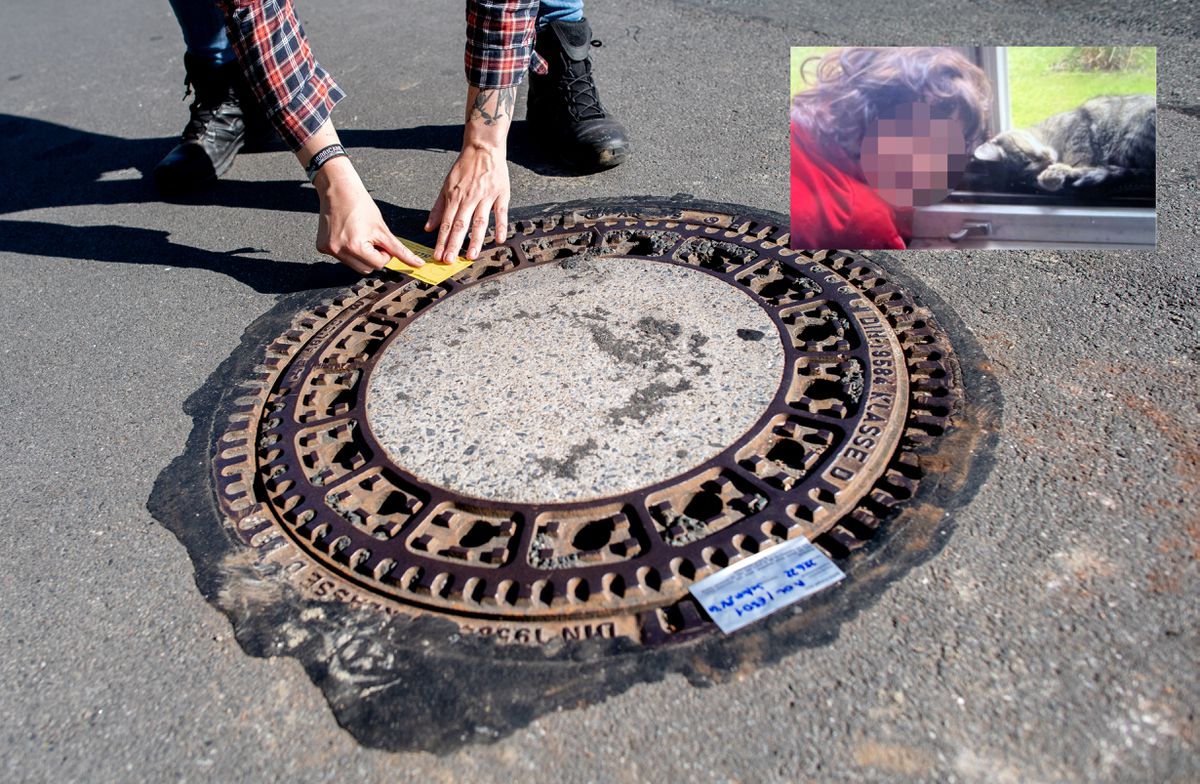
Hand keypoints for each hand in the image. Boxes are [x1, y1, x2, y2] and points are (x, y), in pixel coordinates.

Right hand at [314, 158, 422, 274]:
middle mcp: (339, 250)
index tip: (382, 242)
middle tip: (372, 239)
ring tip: (360, 236)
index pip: (378, 265)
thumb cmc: (361, 205)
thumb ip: (399, 249)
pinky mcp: (321, 247)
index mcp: (355, 246)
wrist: (338, 189)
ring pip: (354, 265)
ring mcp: (329, 250)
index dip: (384, 254)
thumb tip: (417, 264)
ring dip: (361, 256)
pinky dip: (348, 251)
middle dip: (373, 257)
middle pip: (366, 269)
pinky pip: (342, 258)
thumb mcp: (382, 229)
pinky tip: (348, 235)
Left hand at [425, 141, 509, 262]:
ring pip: (479, 221)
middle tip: (449, 260)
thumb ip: (438, 208)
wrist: (483, 148)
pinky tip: (499, 240)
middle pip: (460, 225)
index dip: (441, 240)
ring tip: (470, 256)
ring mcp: (486, 197)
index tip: (437, 255)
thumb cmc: (465, 167)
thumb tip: (428, 228)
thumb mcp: (447, 186)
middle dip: (453, 244)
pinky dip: (500, 226)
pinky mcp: (501, 194)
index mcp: (455, 197)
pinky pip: (501, 213)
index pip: (447, 223)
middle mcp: (469, 198)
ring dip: (475, 240)